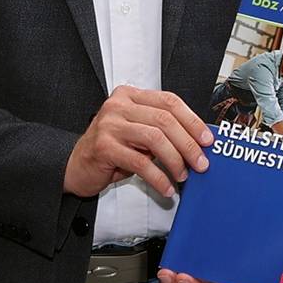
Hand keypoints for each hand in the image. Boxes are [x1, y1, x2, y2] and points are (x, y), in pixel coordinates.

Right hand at [64, 87, 212, 197]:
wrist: (76, 166)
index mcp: (130, 95)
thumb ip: (160, 130)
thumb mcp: (137, 133)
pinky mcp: (104, 147)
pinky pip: (140, 162)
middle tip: (200, 163)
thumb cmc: (111, 150)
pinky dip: (158, 177)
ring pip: (155, 138)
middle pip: (165, 120)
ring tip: (183, 175)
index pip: (169, 101)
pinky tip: (165, 187)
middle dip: (188, 144)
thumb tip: (198, 141)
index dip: (192, 120)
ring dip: (175, 160)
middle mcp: (118, 105)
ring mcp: (109, 125)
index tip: (207, 139)